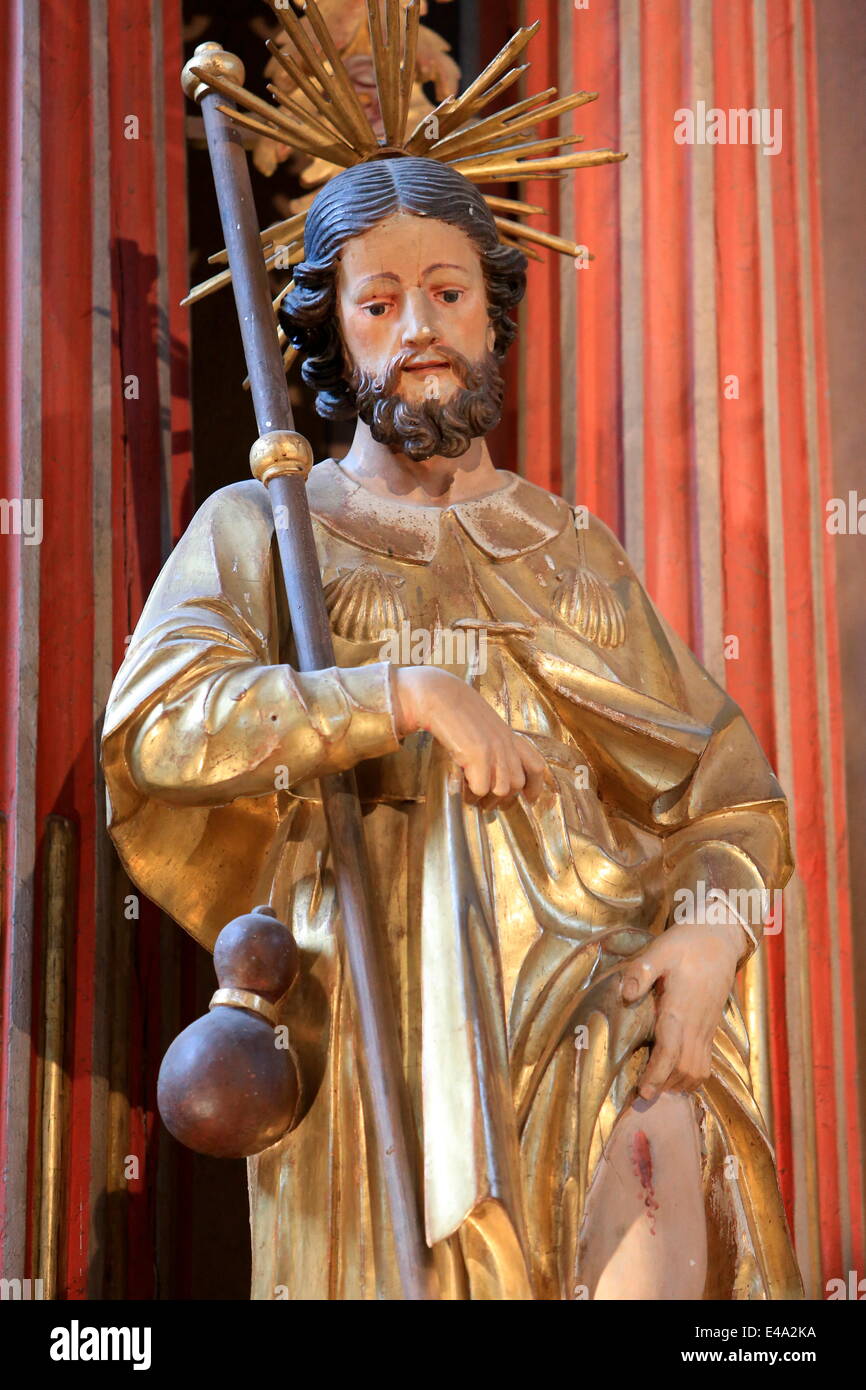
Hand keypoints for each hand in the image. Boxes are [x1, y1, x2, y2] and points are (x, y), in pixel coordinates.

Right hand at [392, 665, 546, 809]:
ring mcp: (494, 749)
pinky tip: (461, 784)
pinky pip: (481, 789)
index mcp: (510, 736)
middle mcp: (506, 743)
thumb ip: (493, 747)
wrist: (438, 695)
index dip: (535, 787)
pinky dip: (471, 793)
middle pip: (517, 784)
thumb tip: (491, 778)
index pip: (536, 766)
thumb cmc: (454, 712)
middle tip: (485, 801)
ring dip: (485, 798)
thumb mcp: (483, 728)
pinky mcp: (477, 754)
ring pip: (501, 790)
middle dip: (503, 799)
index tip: (528, 799)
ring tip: (471, 793)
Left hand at [620, 920, 746, 1099]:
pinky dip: (692, 1076)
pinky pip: (706, 1062)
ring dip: (679, 1083)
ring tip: (658, 1088)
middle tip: (643, 1095)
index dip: (657, 1076)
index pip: (670, 1052)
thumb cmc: (686, 943)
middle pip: (684, 1069)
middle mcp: (696, 1025)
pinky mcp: (712, 1027)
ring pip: (697, 1070)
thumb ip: (642, 972)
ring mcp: (707, 1028)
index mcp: (680, 1009)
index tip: (643, 1092)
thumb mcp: (660, 950)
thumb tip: (625, 995)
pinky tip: (677, 1076)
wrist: (720, 938)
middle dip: (665, 1086)